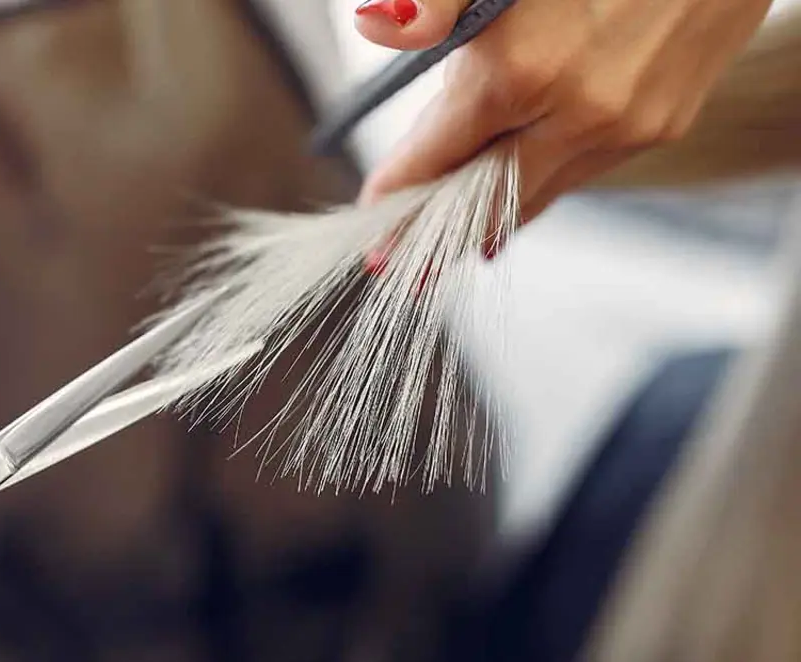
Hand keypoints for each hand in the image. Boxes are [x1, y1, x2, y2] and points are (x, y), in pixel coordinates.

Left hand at [353, 0, 773, 239]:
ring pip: (539, 192)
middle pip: (486, 198)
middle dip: (437, 230)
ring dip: (491, 212)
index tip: (373, 214)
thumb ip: (439, 3)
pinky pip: (583, 171)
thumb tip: (374, 25)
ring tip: (450, 232)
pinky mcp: (666, 124)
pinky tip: (517, 183)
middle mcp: (581, 112)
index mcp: (525, 68)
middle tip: (400, 258)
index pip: (438, 153)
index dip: (399, 186)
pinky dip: (541, 180)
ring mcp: (630, 126)